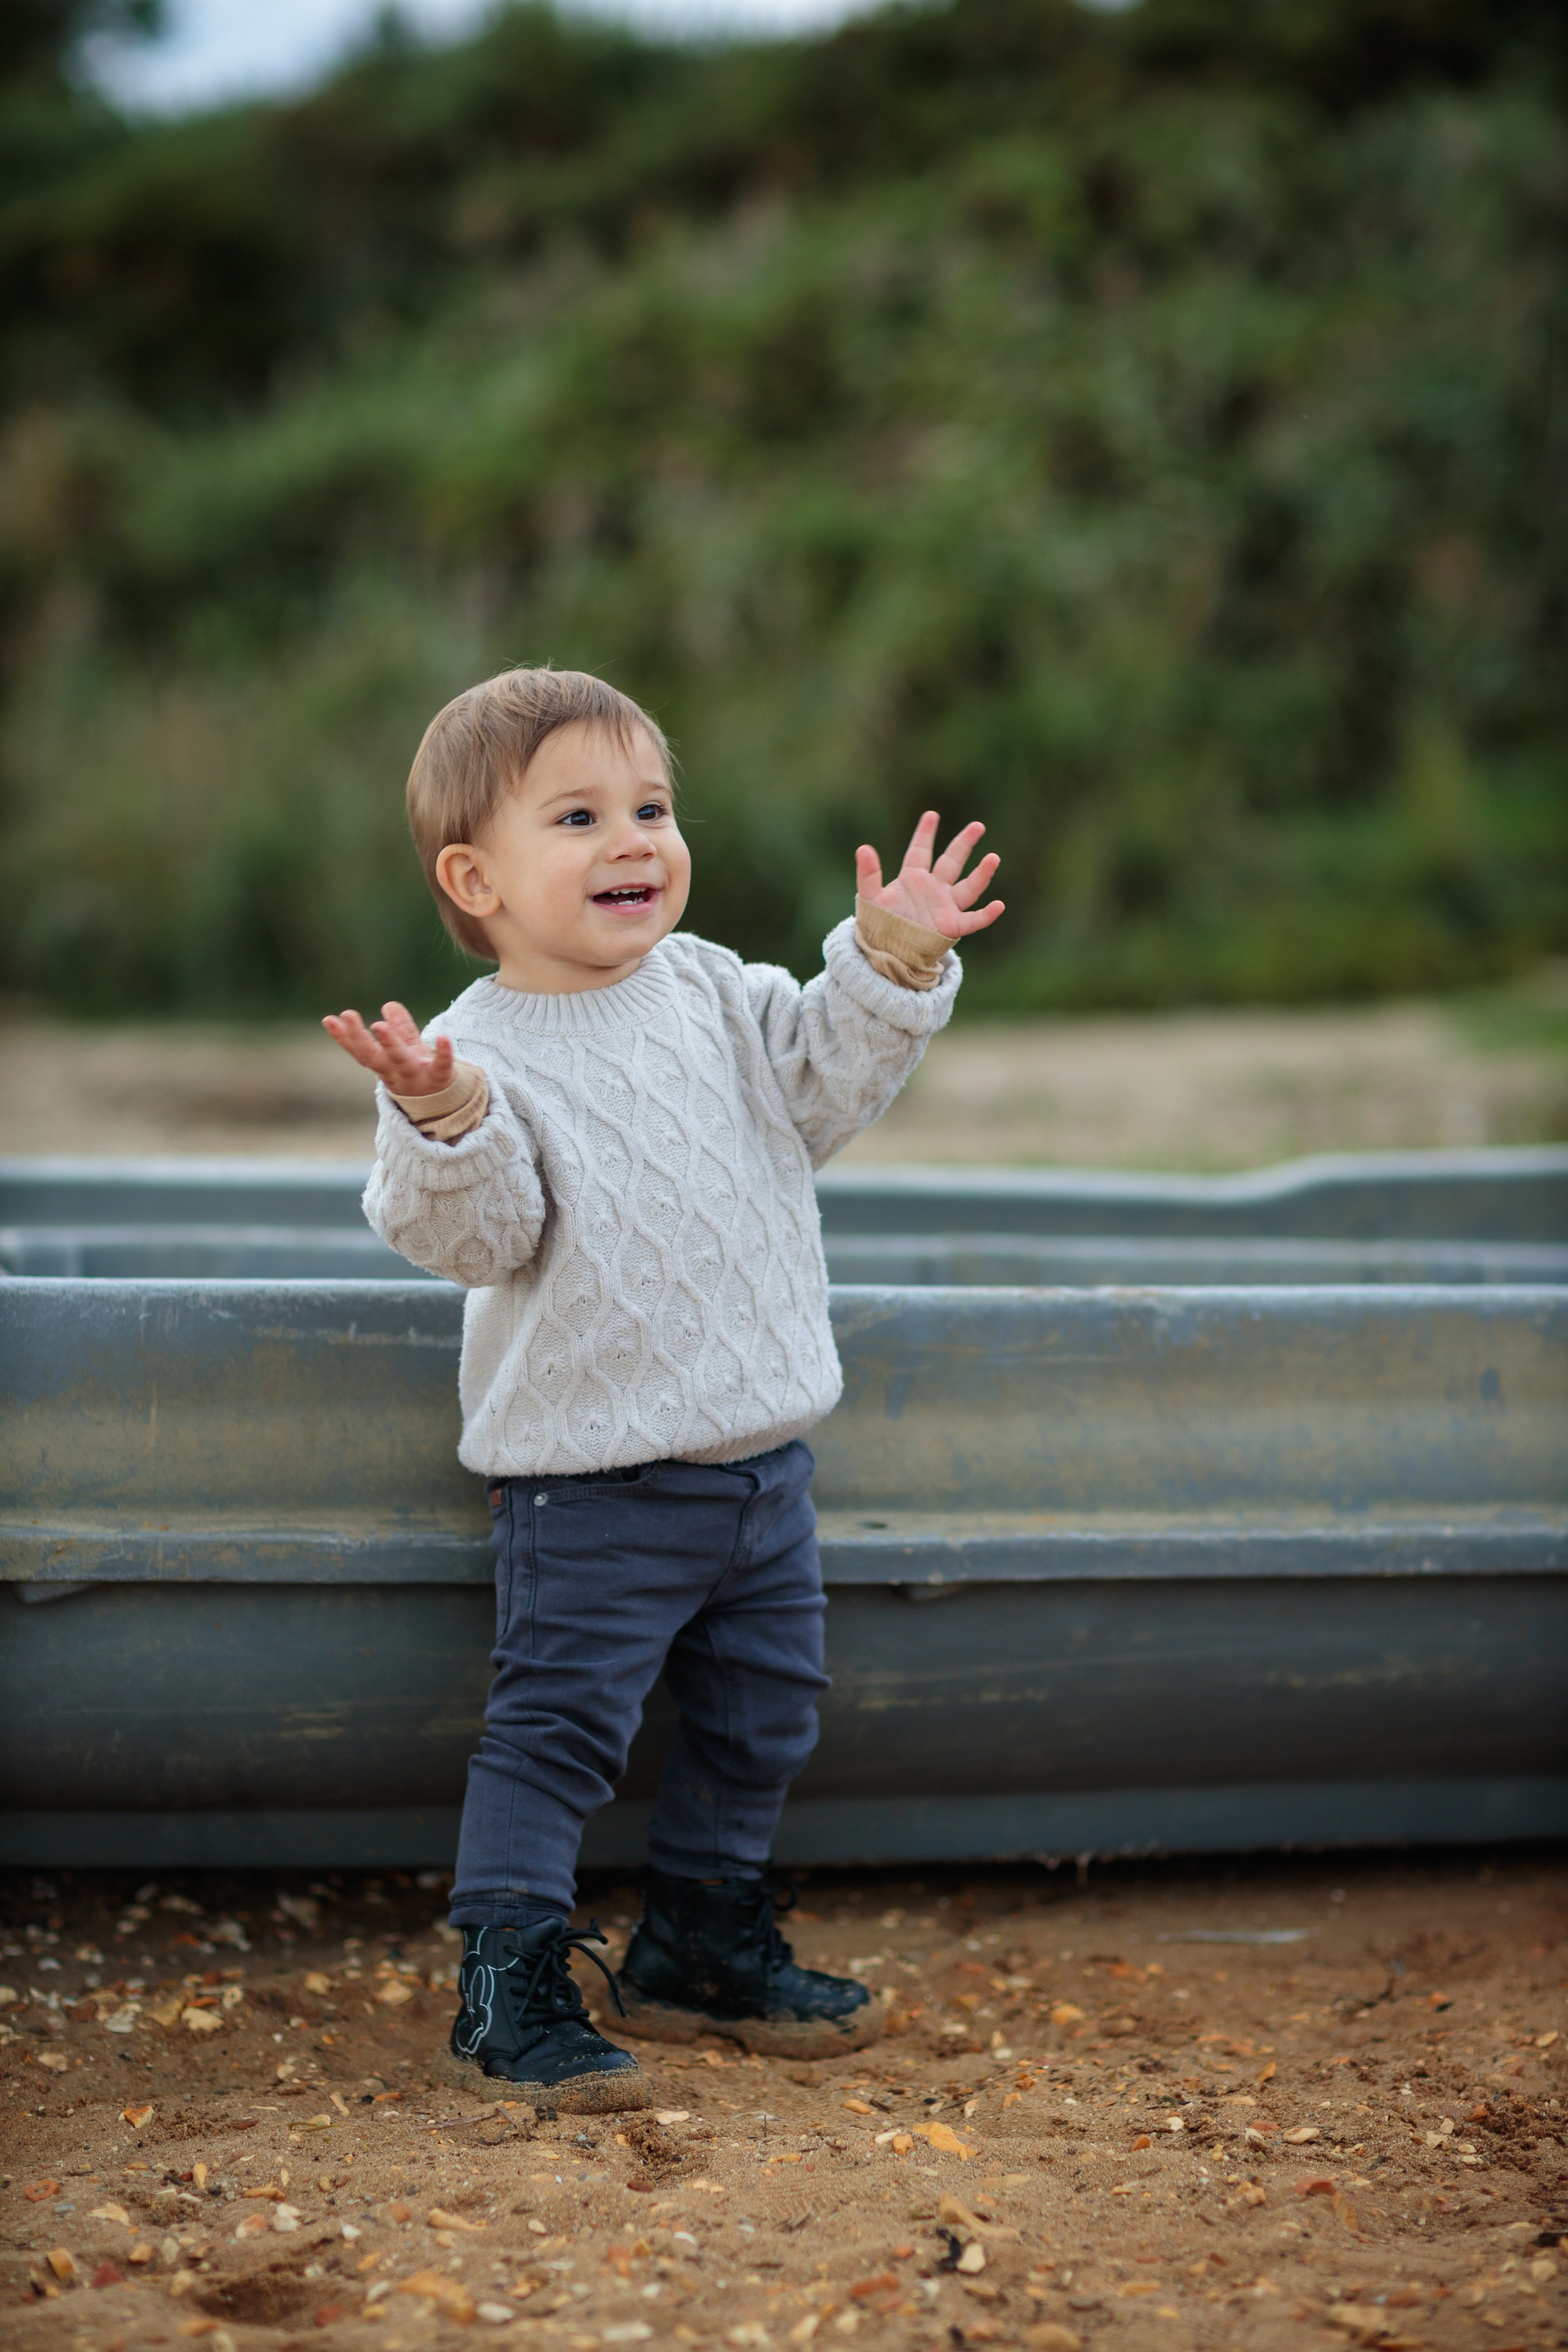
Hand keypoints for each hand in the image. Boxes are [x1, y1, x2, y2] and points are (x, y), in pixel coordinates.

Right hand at [321, 1001, 454, 1095]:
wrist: (444, 1102)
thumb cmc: (419, 1072)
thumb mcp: (408, 1050)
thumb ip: (400, 1029)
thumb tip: (389, 1006)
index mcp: (384, 1066)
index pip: (361, 1052)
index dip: (344, 1038)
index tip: (329, 1020)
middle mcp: (395, 1074)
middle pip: (374, 1057)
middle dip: (360, 1038)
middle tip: (348, 1014)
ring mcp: (416, 1078)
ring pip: (400, 1061)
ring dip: (389, 1044)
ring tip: (378, 1025)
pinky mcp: (439, 1079)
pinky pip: (441, 1066)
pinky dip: (443, 1054)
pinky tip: (444, 1038)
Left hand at [855, 812, 1003, 939]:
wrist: (886, 953)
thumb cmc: (880, 925)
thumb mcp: (871, 898)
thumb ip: (868, 874)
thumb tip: (863, 848)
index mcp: (913, 878)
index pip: (920, 851)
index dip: (925, 834)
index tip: (931, 815)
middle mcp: (933, 889)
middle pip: (952, 862)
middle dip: (964, 844)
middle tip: (978, 826)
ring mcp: (945, 907)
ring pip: (968, 888)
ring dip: (981, 875)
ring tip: (993, 858)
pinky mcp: (950, 927)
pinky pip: (972, 921)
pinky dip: (986, 915)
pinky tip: (999, 906)